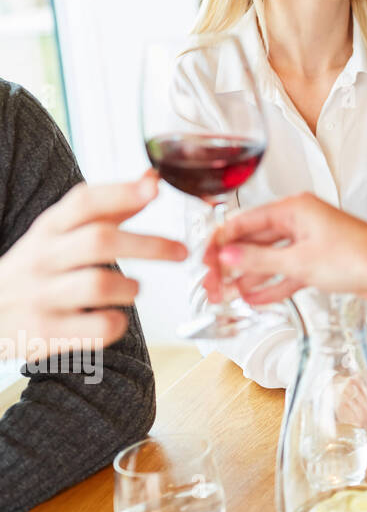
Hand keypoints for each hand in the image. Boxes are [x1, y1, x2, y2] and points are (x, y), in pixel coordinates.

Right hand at [0, 172, 186, 360]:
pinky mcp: (44, 333)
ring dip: (130, 287)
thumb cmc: (40, 269)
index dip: (121, 193)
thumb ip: (109, 209)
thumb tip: (152, 178)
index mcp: (48, 229)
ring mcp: (40, 296)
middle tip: (181, 252)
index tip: (155, 188)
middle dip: (149, 245)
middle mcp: (41, 258)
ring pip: (99, 285)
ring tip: (132, 288)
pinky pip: (96, 328)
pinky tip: (113, 317)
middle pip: (100, 241)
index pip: (82, 202)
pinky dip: (117, 323)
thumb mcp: (62, 234)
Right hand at [203, 194, 366, 304]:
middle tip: (212, 287)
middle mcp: (300, 220)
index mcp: (294, 209)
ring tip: (225, 296)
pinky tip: (254, 299)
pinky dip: (272, 284)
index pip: (242, 222)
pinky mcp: (320, 260)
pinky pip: (288, 271)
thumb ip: (261, 261)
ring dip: (248, 277)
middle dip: (231, 264)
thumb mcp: (301, 262)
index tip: (202, 264)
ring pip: (269, 258)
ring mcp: (310, 240)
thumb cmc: (359, 257)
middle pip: (253, 240)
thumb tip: (227, 258)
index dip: (219, 244)